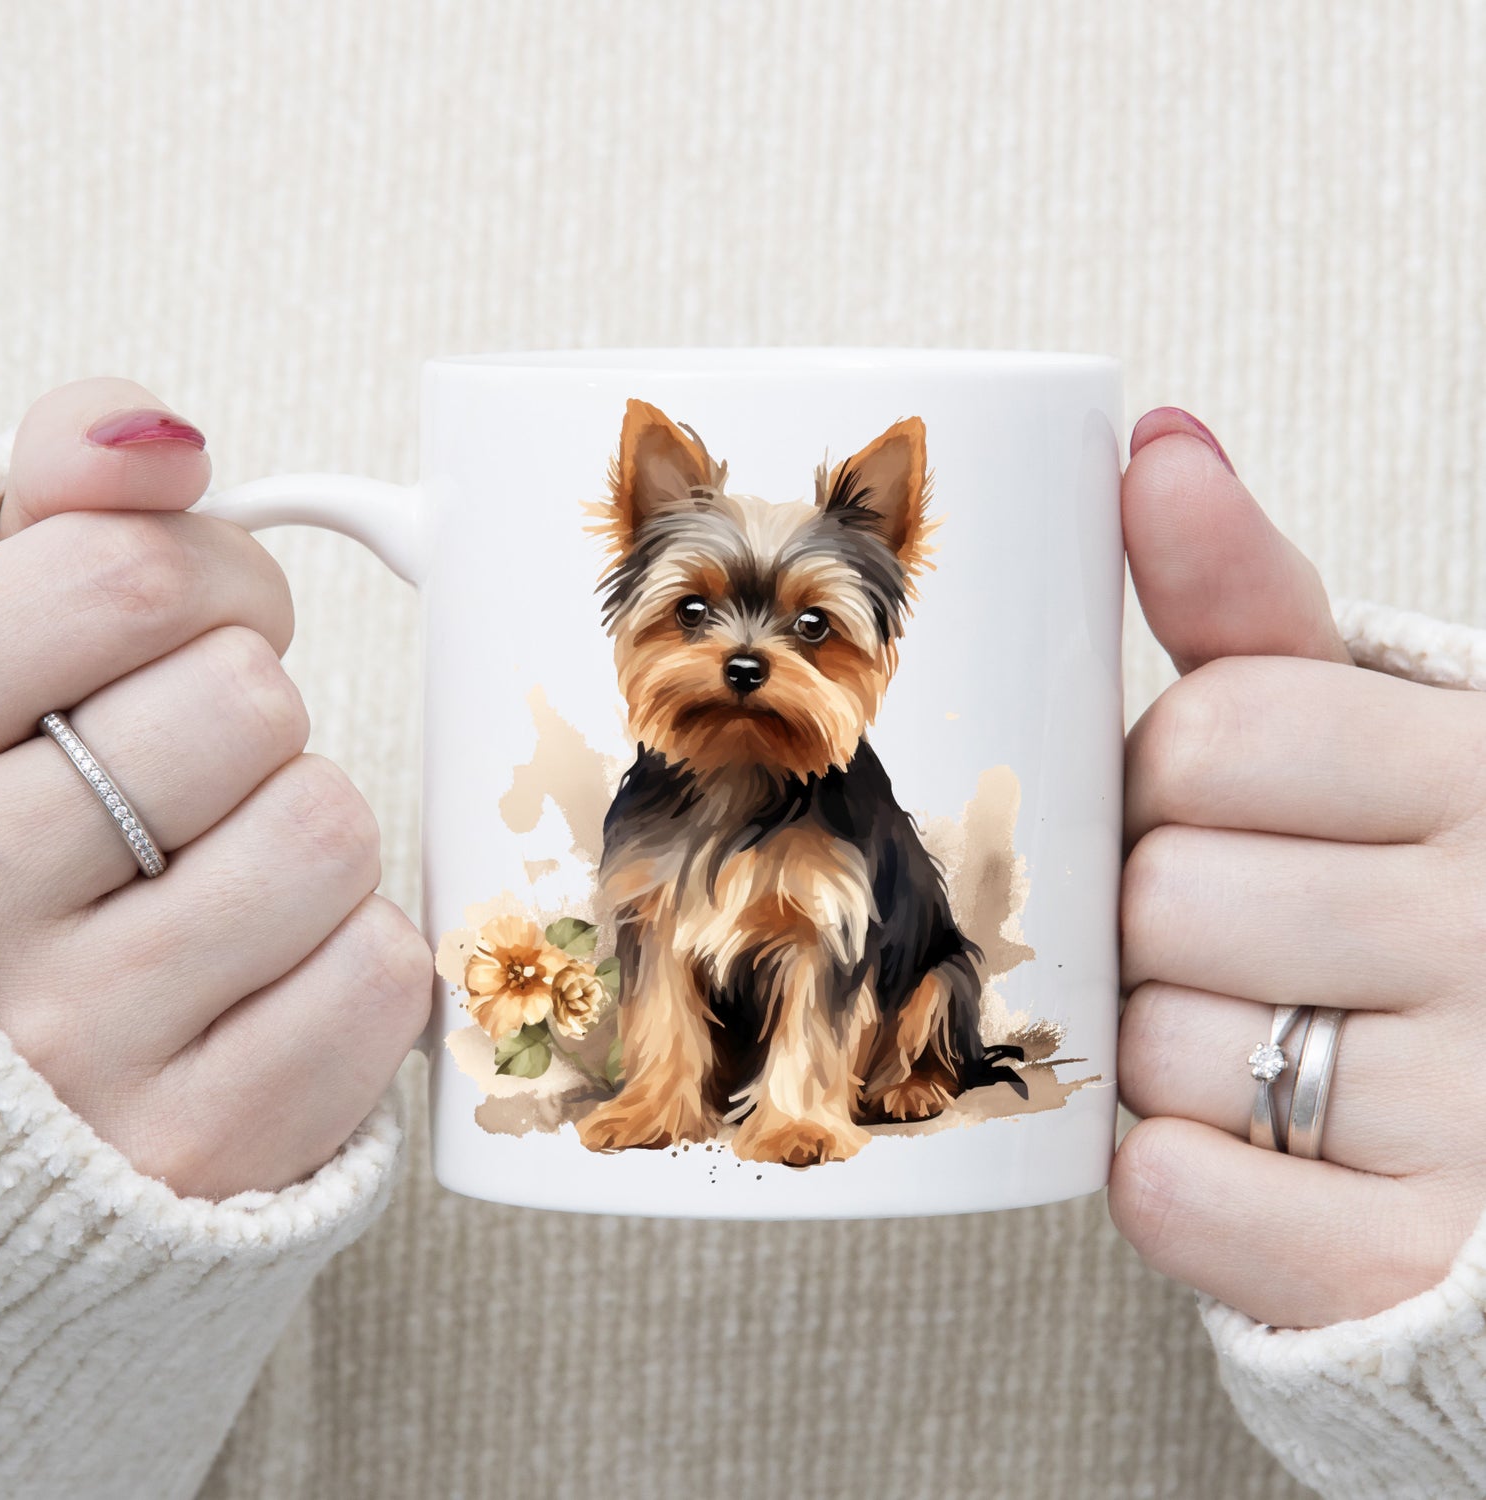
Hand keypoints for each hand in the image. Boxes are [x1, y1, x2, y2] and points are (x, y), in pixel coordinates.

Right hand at [0, 378, 431, 1198]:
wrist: (17, 1114)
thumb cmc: (15, 849)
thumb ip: (56, 523)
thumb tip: (158, 435)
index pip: (121, 581)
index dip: (208, 577)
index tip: (194, 619)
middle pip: (246, 701)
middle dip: (249, 711)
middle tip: (198, 768)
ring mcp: (83, 1046)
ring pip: (325, 828)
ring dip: (301, 834)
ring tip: (215, 879)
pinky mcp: (205, 1144)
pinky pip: (379, 971)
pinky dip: (348, 958)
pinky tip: (259, 980)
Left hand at [1108, 407, 1485, 1329]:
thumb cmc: (1411, 886)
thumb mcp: (1368, 727)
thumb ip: (1250, 602)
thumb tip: (1154, 444)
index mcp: (1481, 772)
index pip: (1214, 733)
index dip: (1166, 776)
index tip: (1208, 804)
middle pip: (1164, 893)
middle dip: (1153, 912)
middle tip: (1224, 932)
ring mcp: (1475, 1111)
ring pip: (1161, 1045)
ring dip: (1160, 1043)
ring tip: (1249, 1034)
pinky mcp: (1408, 1260)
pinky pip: (1180, 1196)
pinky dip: (1172, 1177)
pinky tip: (1234, 1146)